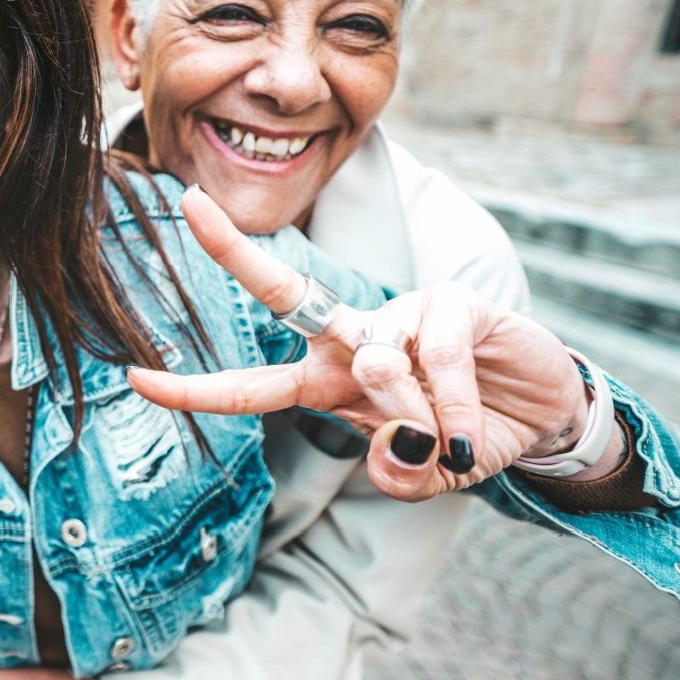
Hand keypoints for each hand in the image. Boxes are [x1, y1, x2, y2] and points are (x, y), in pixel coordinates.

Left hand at [126, 187, 607, 501]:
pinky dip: (452, 404)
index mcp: (328, 381)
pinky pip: (436, 358)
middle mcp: (353, 338)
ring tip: (449, 439)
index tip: (136, 378)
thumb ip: (403, 476)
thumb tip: (395, 450)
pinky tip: (469, 423)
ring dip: (410, 415)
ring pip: (373, 364)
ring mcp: (401, 313)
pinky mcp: (453, 302)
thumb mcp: (429, 475)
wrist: (543, 413)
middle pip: (284, 294)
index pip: (252, 386)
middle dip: (233, 250)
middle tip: (189, 203)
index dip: (195, 389)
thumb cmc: (465, 434)